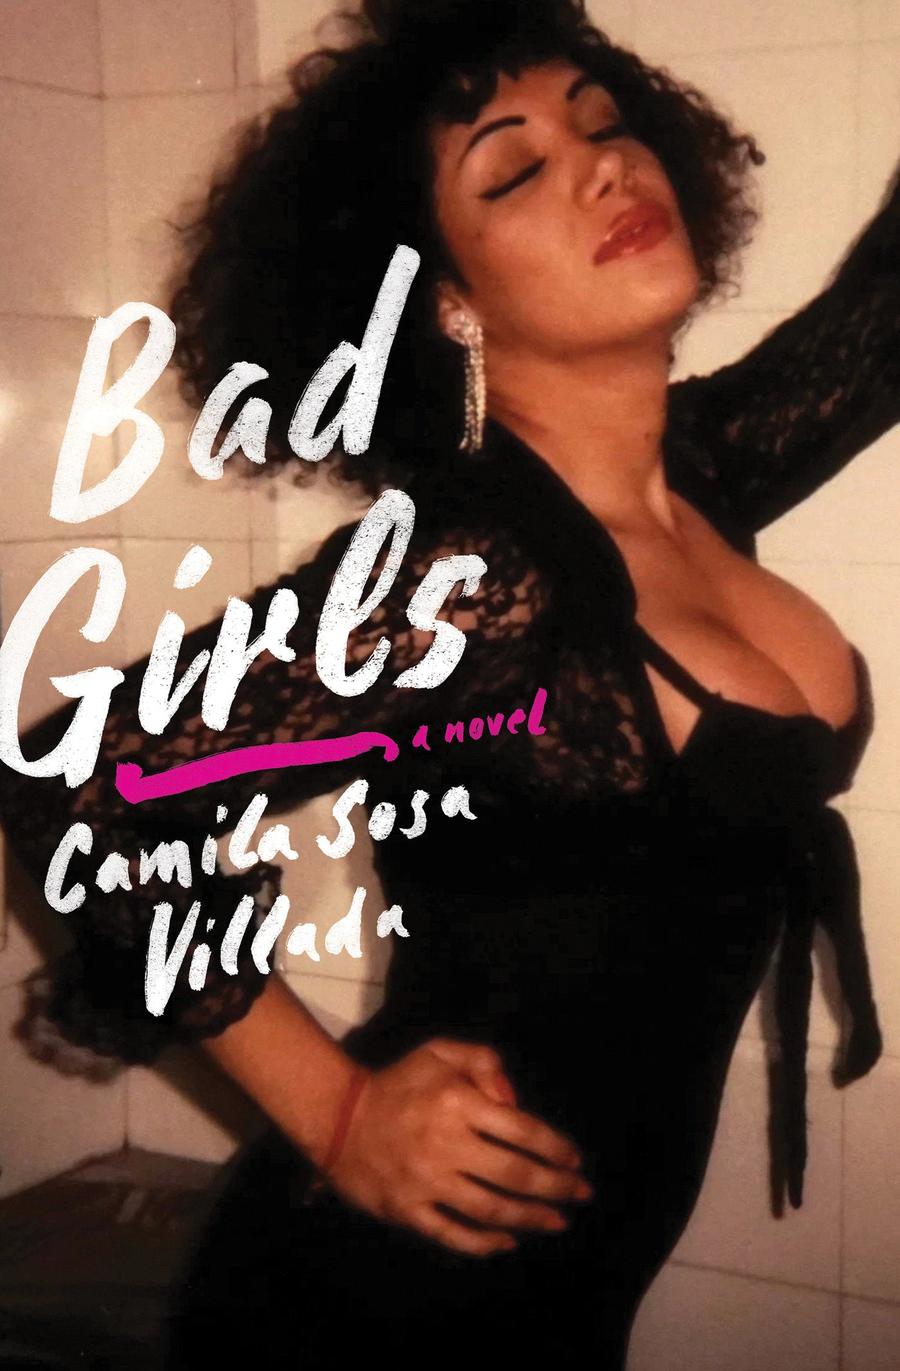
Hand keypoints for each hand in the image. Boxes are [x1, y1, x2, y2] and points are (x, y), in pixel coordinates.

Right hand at [322, 1036, 593, 1257]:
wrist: (339, 1117)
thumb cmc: (398, 1083)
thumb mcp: (438, 1052)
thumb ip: (483, 1061)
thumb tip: (513, 1100)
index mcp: (457, 1102)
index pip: (521, 1129)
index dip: (555, 1147)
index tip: (575, 1159)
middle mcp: (446, 1144)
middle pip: (514, 1174)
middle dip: (555, 1187)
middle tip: (581, 1194)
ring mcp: (427, 1182)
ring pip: (490, 1209)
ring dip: (530, 1219)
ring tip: (557, 1221)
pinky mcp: (408, 1211)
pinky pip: (453, 1235)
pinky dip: (484, 1244)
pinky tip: (507, 1243)